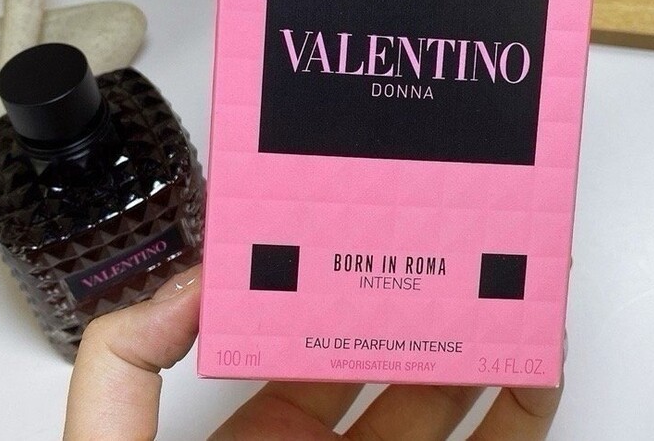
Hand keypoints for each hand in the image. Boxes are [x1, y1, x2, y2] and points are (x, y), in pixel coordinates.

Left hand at [64, 265, 562, 439]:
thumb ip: (121, 375)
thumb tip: (187, 278)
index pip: (297, 345)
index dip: (333, 285)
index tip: (359, 234)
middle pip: (386, 368)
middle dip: (423, 303)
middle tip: (451, 243)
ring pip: (446, 413)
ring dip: (482, 349)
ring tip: (507, 287)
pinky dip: (516, 419)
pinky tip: (531, 373)